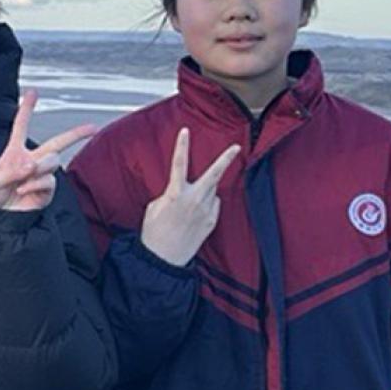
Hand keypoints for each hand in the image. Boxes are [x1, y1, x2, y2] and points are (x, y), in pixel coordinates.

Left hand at [0, 90, 97, 212]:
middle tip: (93, 127)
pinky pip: (48, 181)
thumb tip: (32, 166)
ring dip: (40, 167)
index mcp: (14, 152)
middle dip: (76, 134)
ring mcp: (40, 176)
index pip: (21, 126)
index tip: (33, 91)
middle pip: (57, 143)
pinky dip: (36, 184)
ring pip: (53, 161)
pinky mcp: (45, 192)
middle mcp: (31, 161)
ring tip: (23, 179)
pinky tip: (23, 190)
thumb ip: (12, 171)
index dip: (27, 108)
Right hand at [139, 128, 242, 266]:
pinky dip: (206, 205)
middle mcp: (194, 200)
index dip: (182, 146)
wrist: (163, 258)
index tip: (185, 131)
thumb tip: (184, 191)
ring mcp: (205, 212)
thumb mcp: (155, 207)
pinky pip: (213, 205)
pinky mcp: (211, 222)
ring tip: (189, 206)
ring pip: (211, 192)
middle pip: (213, 175)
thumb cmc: (154, 232)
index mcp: (176, 194)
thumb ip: (171, 194)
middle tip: (236, 147)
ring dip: (204, 191)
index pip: (179, 164)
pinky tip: (194, 216)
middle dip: (226, 159)